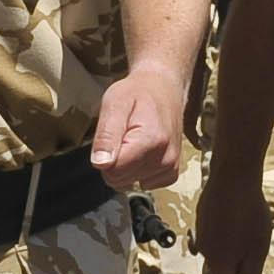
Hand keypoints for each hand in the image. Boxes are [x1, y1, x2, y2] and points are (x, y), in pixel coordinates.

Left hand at [90, 65, 186, 190]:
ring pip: (130, 183)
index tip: (113, 136)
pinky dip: (139, 171)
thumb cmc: (138, 93)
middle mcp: (165, 158)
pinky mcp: (171, 172)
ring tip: (133, 140)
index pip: (113, 171)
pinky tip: (142, 151)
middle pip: (121, 180)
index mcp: (150, 141)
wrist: (164, 89)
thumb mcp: (114, 104)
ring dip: (126, 165)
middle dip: (114, 161)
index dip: (105, 156)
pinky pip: (144, 184)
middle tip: (122, 136)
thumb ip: (107, 135)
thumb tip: (101, 164)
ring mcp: (170, 166)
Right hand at [196, 141, 270, 273]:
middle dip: (235, 256)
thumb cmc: (250, 216)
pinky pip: (213, 228)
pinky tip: (234, 212)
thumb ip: (251, 273)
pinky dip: (223, 225)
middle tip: (251, 238)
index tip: (254, 255)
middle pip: (220, 264)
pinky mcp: (201, 214)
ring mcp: (200, 231)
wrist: (233, 179)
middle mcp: (203, 250)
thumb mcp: (258, 250)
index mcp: (218, 263)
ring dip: (229, 240)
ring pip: (216, 245)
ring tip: (245, 222)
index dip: (243, 272)